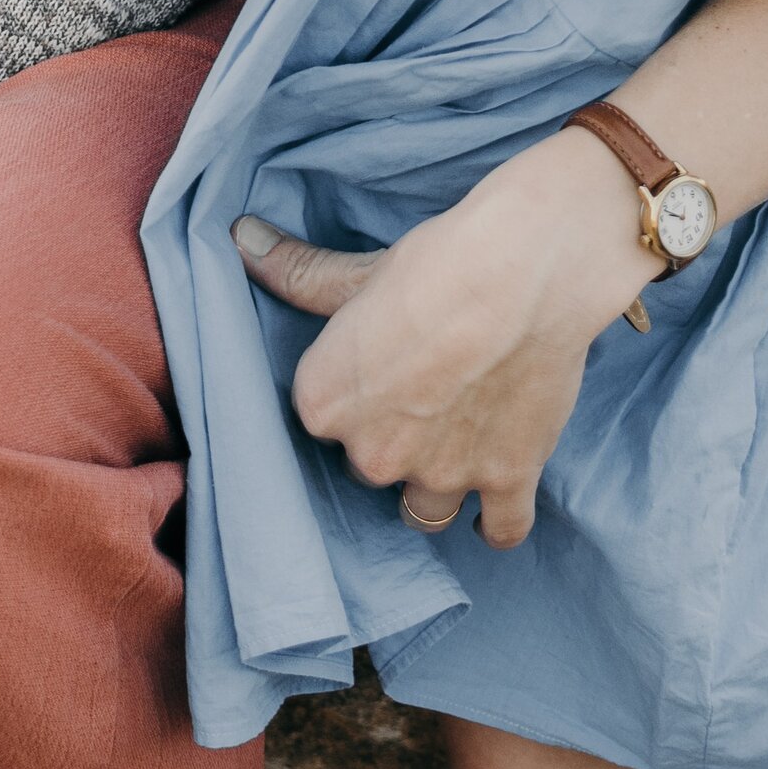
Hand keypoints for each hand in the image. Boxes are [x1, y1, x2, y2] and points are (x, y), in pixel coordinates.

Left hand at [233, 125, 656, 545]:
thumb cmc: (437, 264)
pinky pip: (498, 531)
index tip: (377, 370)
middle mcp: (375, 455)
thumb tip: (240, 237)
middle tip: (423, 391)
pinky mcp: (507, 481)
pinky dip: (498, 521)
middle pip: (373, 465)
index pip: (323, 420)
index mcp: (327, 405)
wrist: (527, 270)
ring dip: (435, 483)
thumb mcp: (360, 271)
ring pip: (424, 510)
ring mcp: (443, 476)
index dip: (352, 395)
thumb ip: (298, 272)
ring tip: (451, 444)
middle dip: (394, 440)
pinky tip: (494, 500)